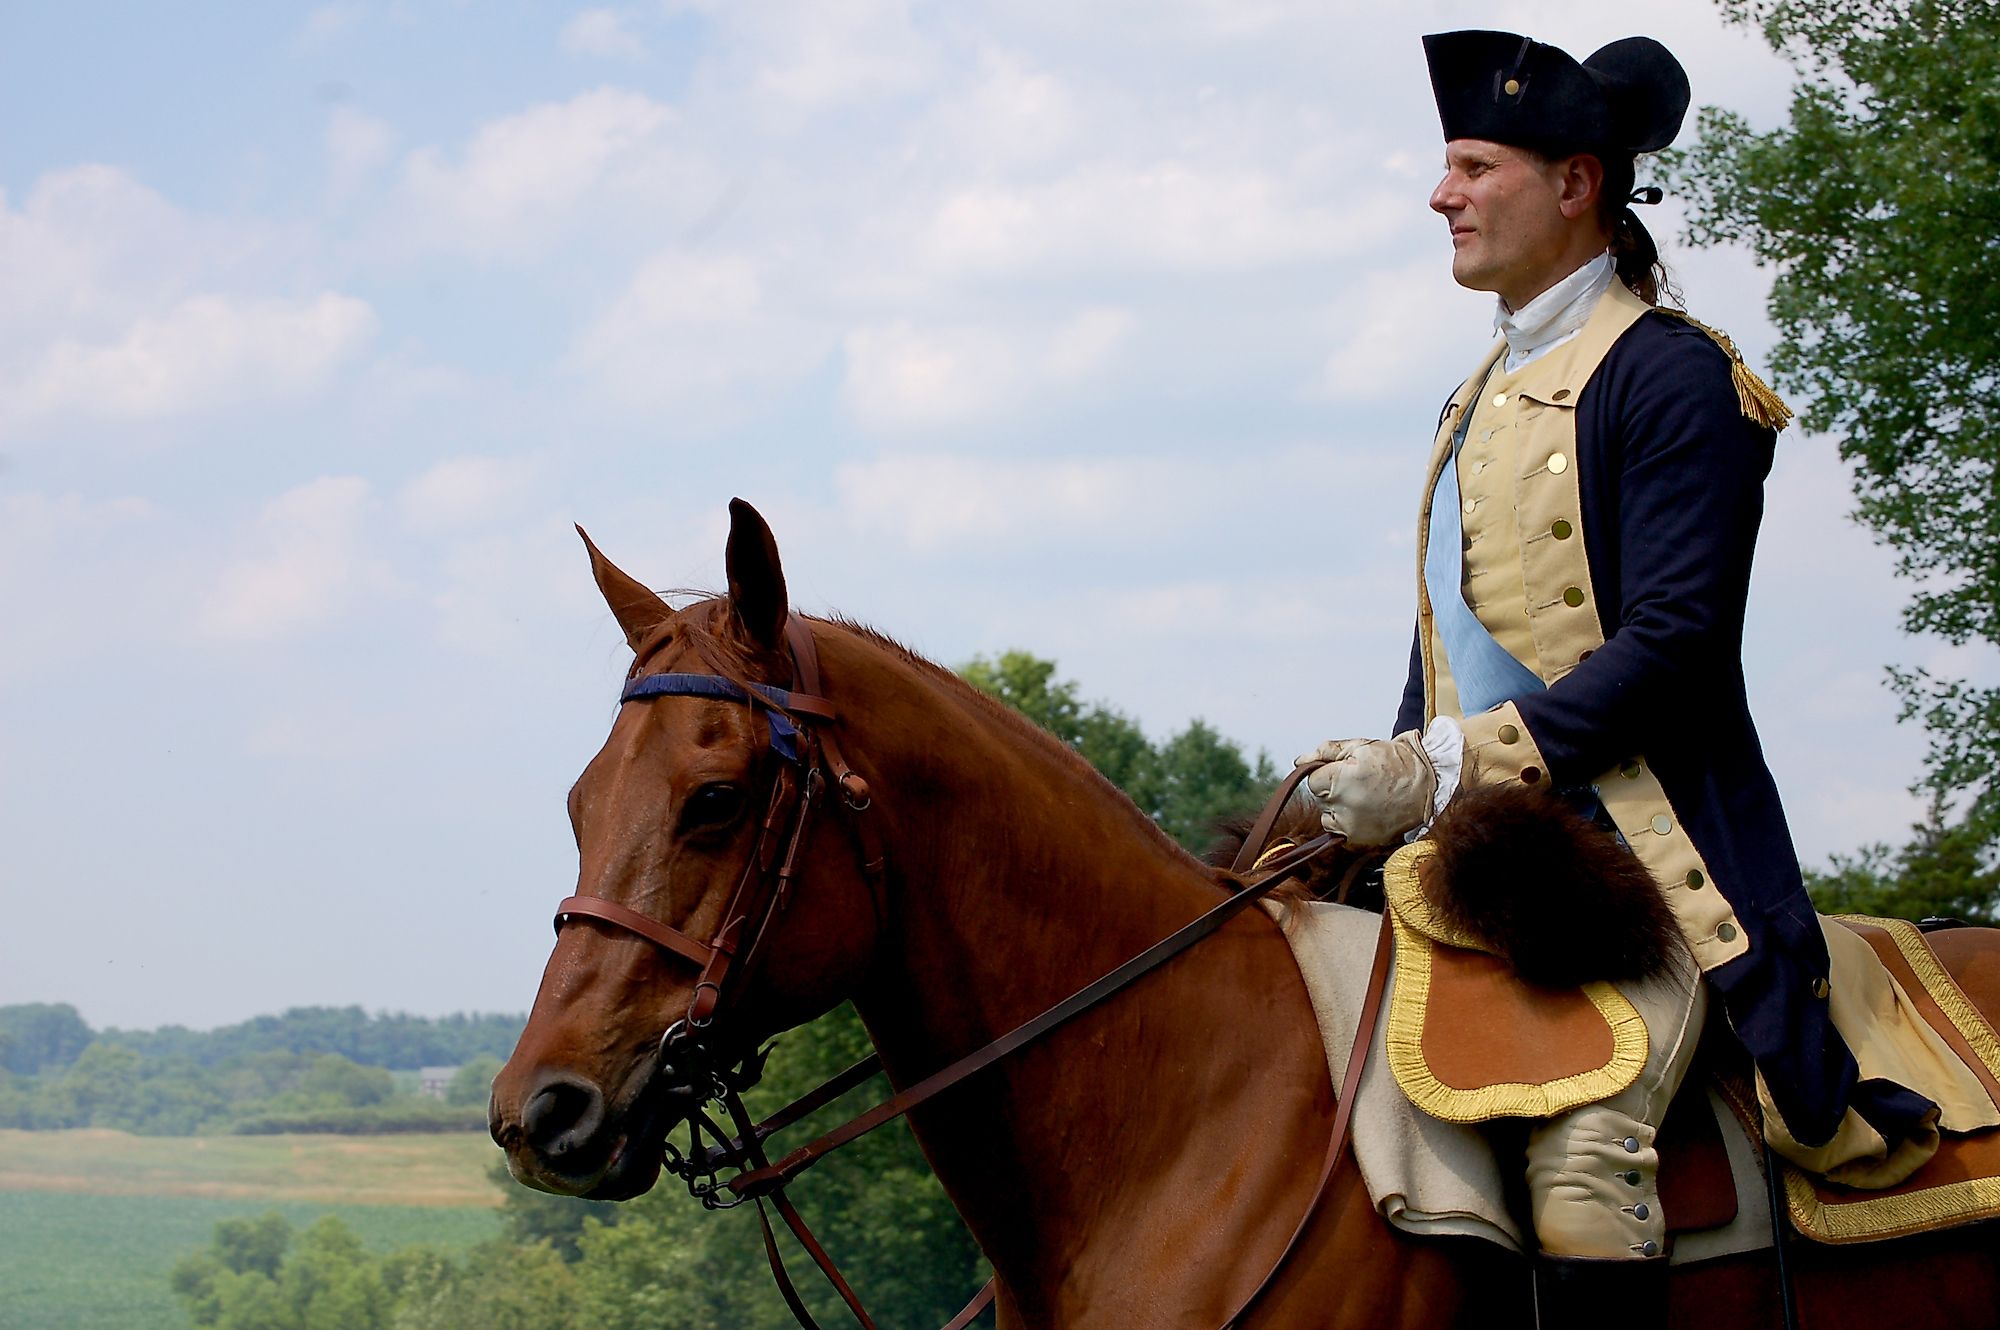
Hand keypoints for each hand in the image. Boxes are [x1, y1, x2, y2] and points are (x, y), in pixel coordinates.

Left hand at [1294, 732, 1438, 845]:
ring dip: (1338, 809)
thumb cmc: (1394, 761)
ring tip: (1364, 797)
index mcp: (1343, 778)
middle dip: (1332, 789)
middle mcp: (1346, 805)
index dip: (1326, 774)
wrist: (1427, 783)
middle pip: (1320, 799)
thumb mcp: (1359, 746)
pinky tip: (1367, 811)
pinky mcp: (1362, 839)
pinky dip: (1348, 823)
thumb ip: (1326, 752)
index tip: (1344, 771)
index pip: (1312, 781)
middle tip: (1358, 782)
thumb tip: (1299, 761)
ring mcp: (1354, 825)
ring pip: (1327, 818)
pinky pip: (1341, 832)